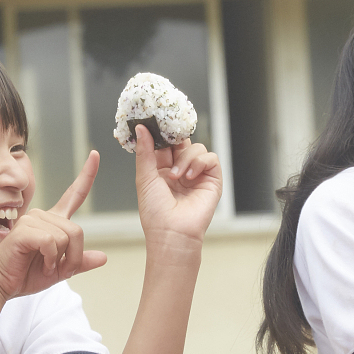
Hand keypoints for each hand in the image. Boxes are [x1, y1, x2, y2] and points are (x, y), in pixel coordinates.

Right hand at [0, 151, 108, 299]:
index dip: (87, 175)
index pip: (74, 195)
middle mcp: (42, 215)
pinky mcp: (24, 230)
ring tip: (44, 265)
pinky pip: (52, 242)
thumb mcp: (60, 270)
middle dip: (73, 257)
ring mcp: (32, 220)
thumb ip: (79, 262)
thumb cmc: (25, 274)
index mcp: (52, 221)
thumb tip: (103, 257)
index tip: (95, 154)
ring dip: (60, 260)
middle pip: (77, 231)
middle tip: (57, 268)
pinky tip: (41, 263)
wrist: (1, 284)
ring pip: (66, 237)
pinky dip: (51, 258)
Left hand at [134, 125, 221, 256]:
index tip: (156, 121)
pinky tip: (190, 176)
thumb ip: (145, 151)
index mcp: (161, 169)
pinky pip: (210, 158)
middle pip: (182, 142)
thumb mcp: (145, 177)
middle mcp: (180, 169)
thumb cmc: (155, 212)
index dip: (161, 132)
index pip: (164, 143)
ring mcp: (196, 174)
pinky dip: (200, 163)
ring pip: (196, 148)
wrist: (172, 233)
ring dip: (185, 158)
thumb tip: (141, 128)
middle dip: (176, 138)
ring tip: (177, 175)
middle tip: (170, 136)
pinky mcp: (212, 179)